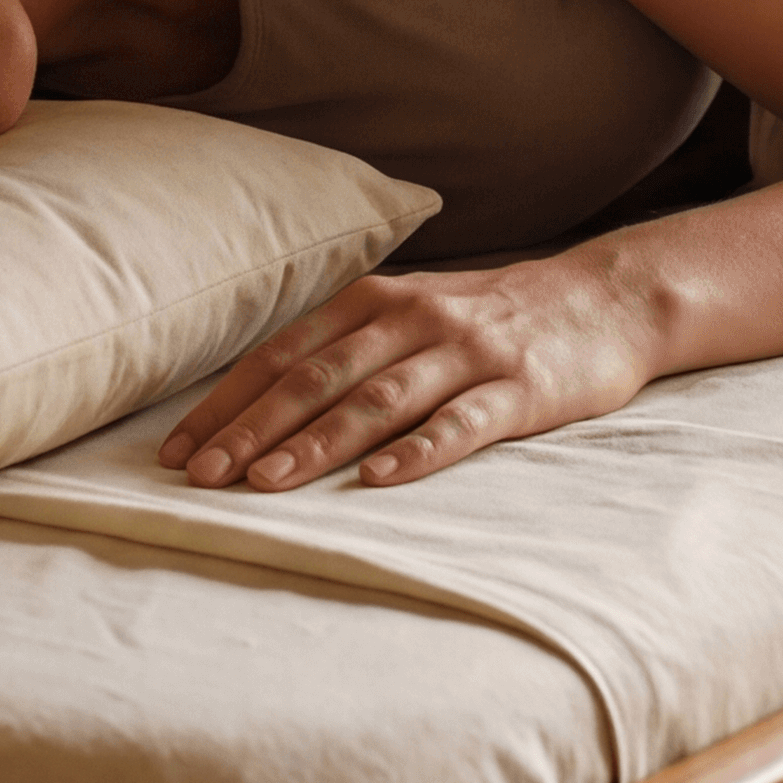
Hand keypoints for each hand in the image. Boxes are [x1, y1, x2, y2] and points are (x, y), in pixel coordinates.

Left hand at [159, 253, 659, 490]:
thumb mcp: (413, 313)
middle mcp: (412, 320)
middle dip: (253, 428)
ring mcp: (467, 354)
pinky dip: (418, 452)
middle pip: (317, 377)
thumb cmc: (492, 318)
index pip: (283, 354)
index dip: (227, 402)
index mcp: (376, 302)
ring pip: (377, 400)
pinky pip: (462, 424)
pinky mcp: (520, 390)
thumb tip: (258, 401)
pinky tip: (379, 481)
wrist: (604, 299)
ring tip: (267, 483)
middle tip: (202, 476)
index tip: (178, 451)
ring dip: (317, 443)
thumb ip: (348, 347)